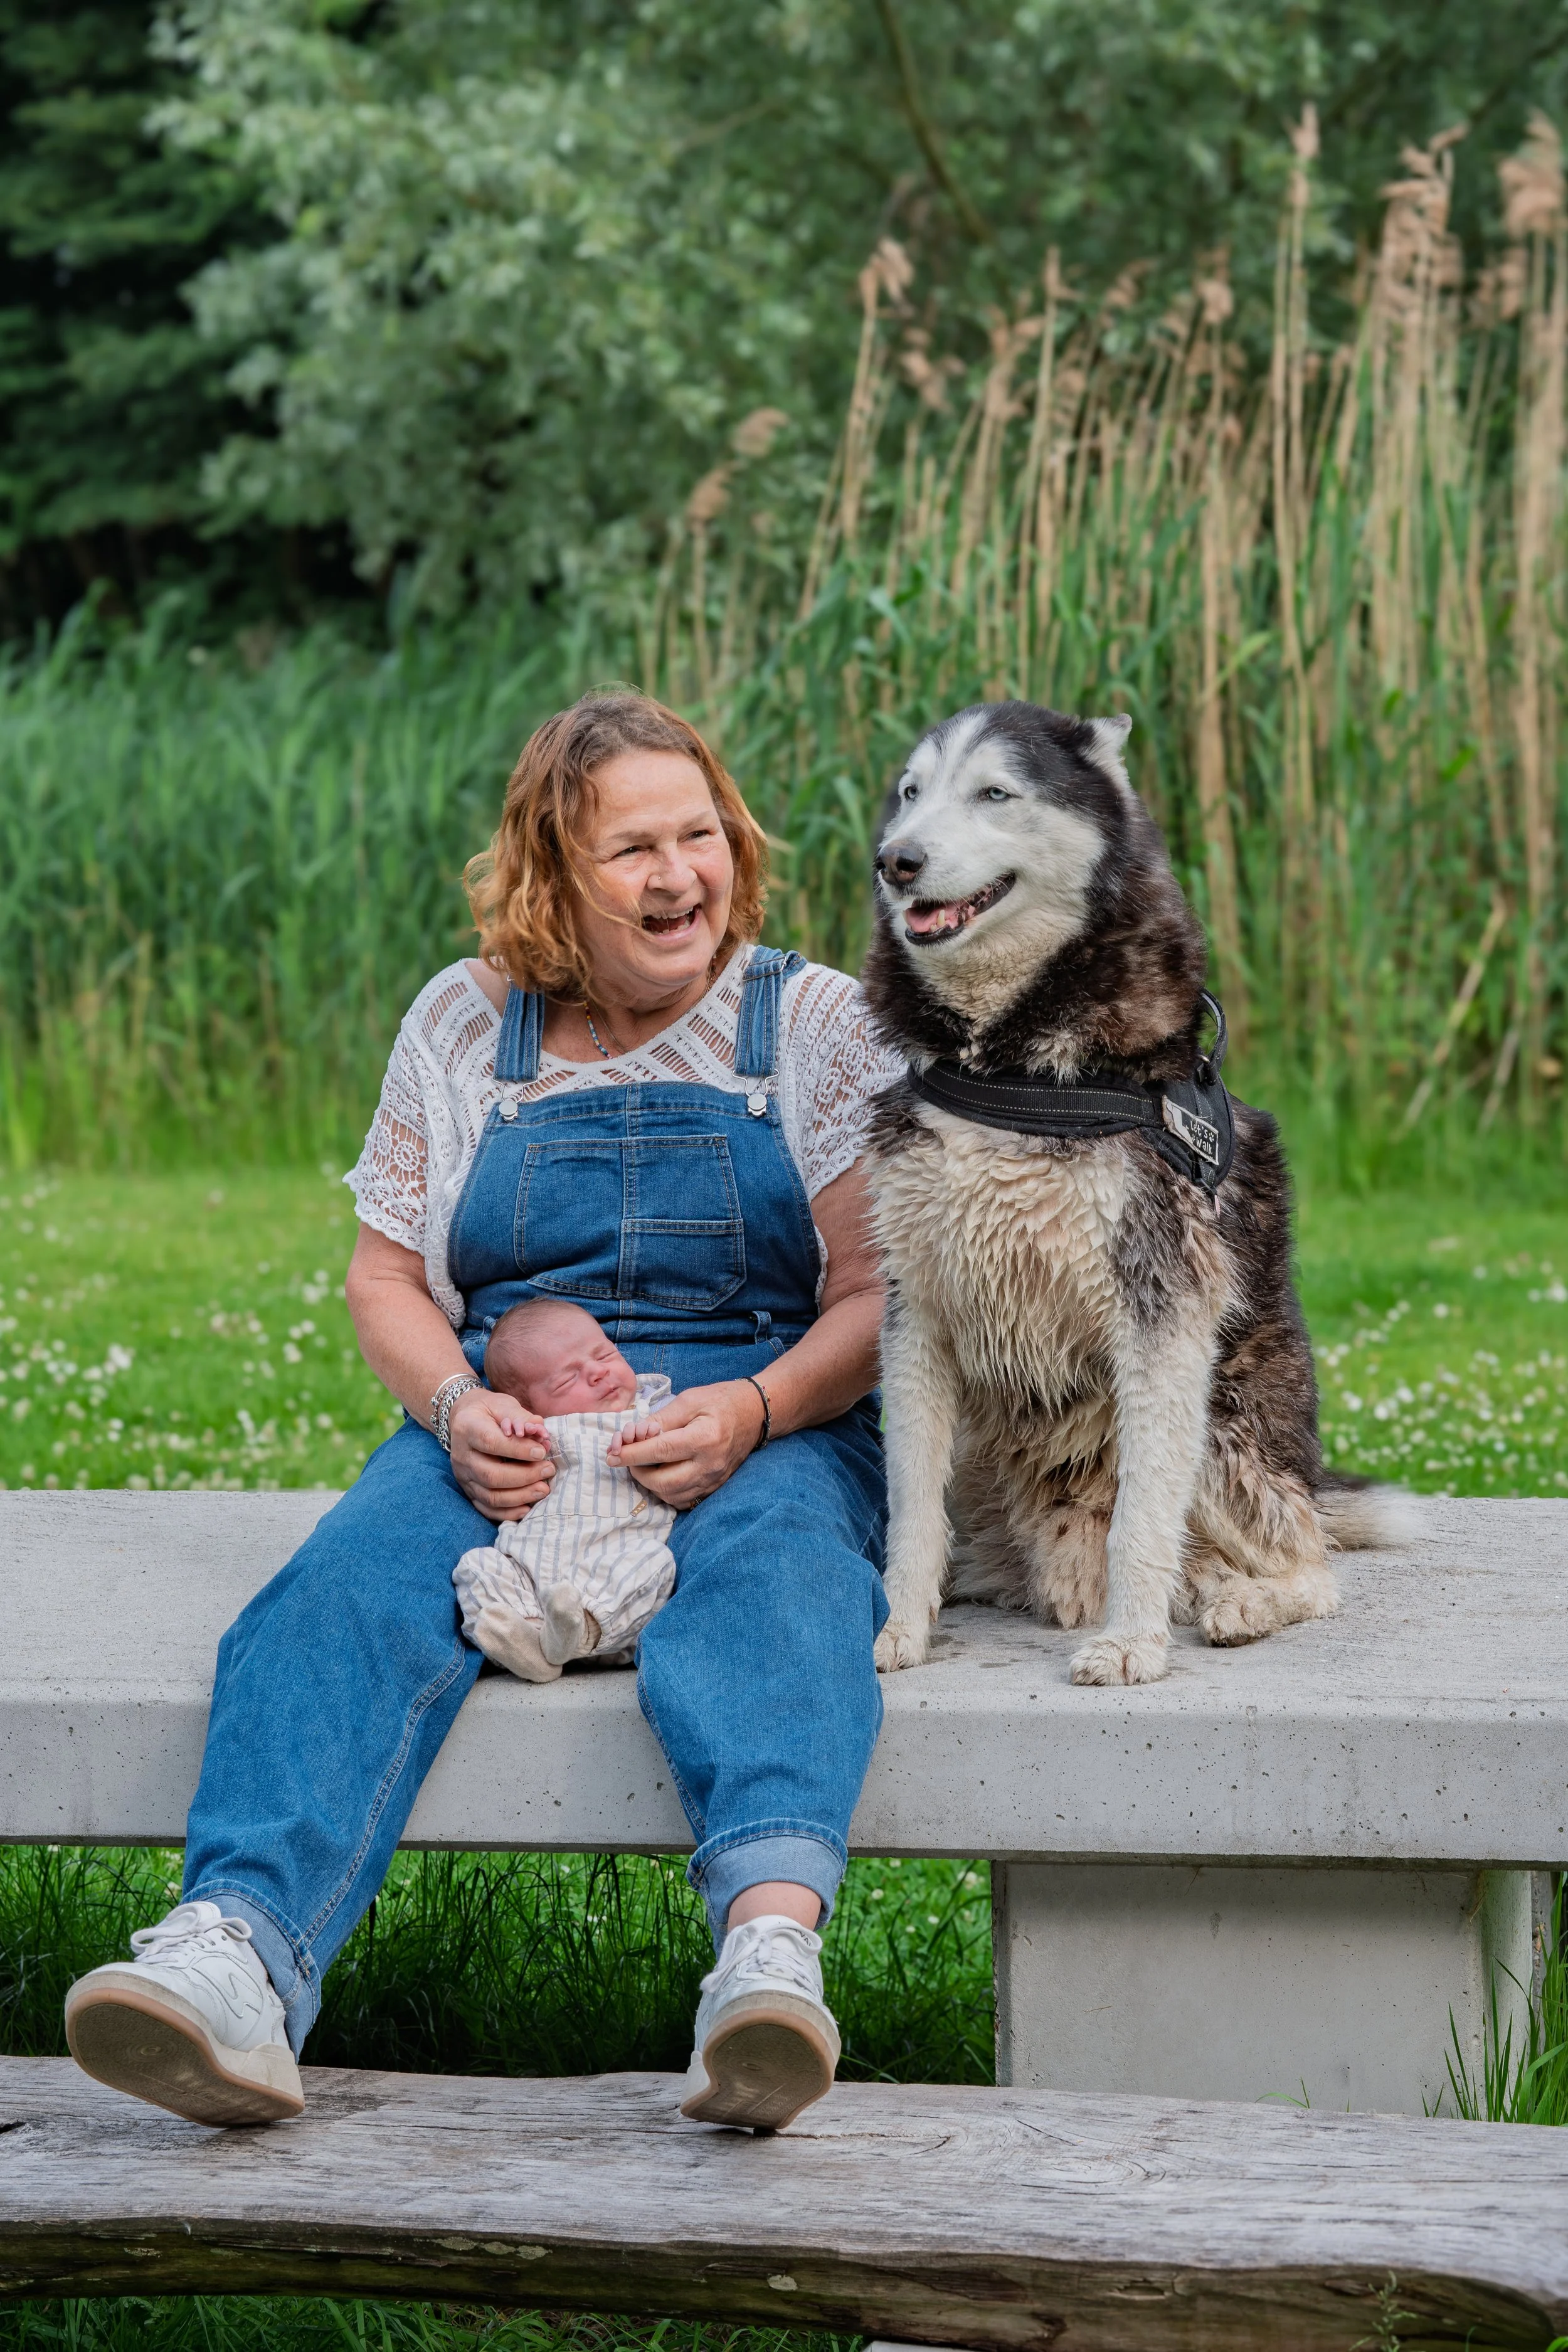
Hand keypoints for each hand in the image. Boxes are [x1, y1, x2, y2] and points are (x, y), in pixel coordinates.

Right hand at [448, 1389, 554, 1522]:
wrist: (464, 1420)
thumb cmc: (489, 1411)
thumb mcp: (502, 1404)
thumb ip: (521, 1417)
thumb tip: (540, 1431)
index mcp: (467, 1428)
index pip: (490, 1442)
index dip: (518, 1450)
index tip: (541, 1452)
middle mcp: (462, 1456)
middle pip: (491, 1475)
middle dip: (524, 1476)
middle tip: (549, 1470)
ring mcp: (463, 1476)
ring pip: (490, 1496)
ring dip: (520, 1496)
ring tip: (544, 1489)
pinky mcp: (468, 1490)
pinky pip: (486, 1509)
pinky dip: (507, 1513)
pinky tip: (527, 1508)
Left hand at [608, 1379, 765, 1508]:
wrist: (756, 1413)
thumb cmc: (721, 1400)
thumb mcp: (690, 1399)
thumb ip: (661, 1419)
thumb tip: (633, 1436)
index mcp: (704, 1438)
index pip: (660, 1451)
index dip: (631, 1454)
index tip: (611, 1454)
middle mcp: (710, 1464)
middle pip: (663, 1482)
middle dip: (638, 1472)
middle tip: (628, 1458)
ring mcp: (714, 1479)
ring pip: (672, 1496)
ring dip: (650, 1484)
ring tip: (643, 1465)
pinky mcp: (715, 1487)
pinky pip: (684, 1500)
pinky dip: (666, 1492)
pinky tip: (660, 1475)